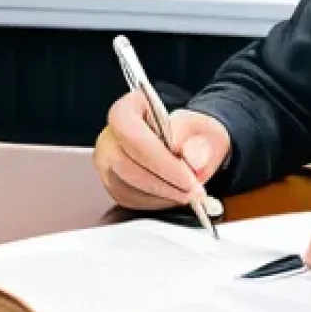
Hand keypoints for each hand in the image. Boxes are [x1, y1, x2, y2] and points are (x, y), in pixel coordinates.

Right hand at [94, 92, 231, 210]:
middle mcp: (110, 134)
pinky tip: (173, 194)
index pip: (133, 136)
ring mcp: (107, 160)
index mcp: (128, 109)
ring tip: (188, 193)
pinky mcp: (112, 183)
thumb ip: (200, 143)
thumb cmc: (189, 133)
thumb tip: (192, 158)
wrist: (186, 144)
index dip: (160, 161)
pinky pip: (127, 199)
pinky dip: (154, 202)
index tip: (188, 178)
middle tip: (193, 191)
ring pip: (125, 186)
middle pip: (126, 165)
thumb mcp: (204, 130)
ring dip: (161, 195)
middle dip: (163, 183)